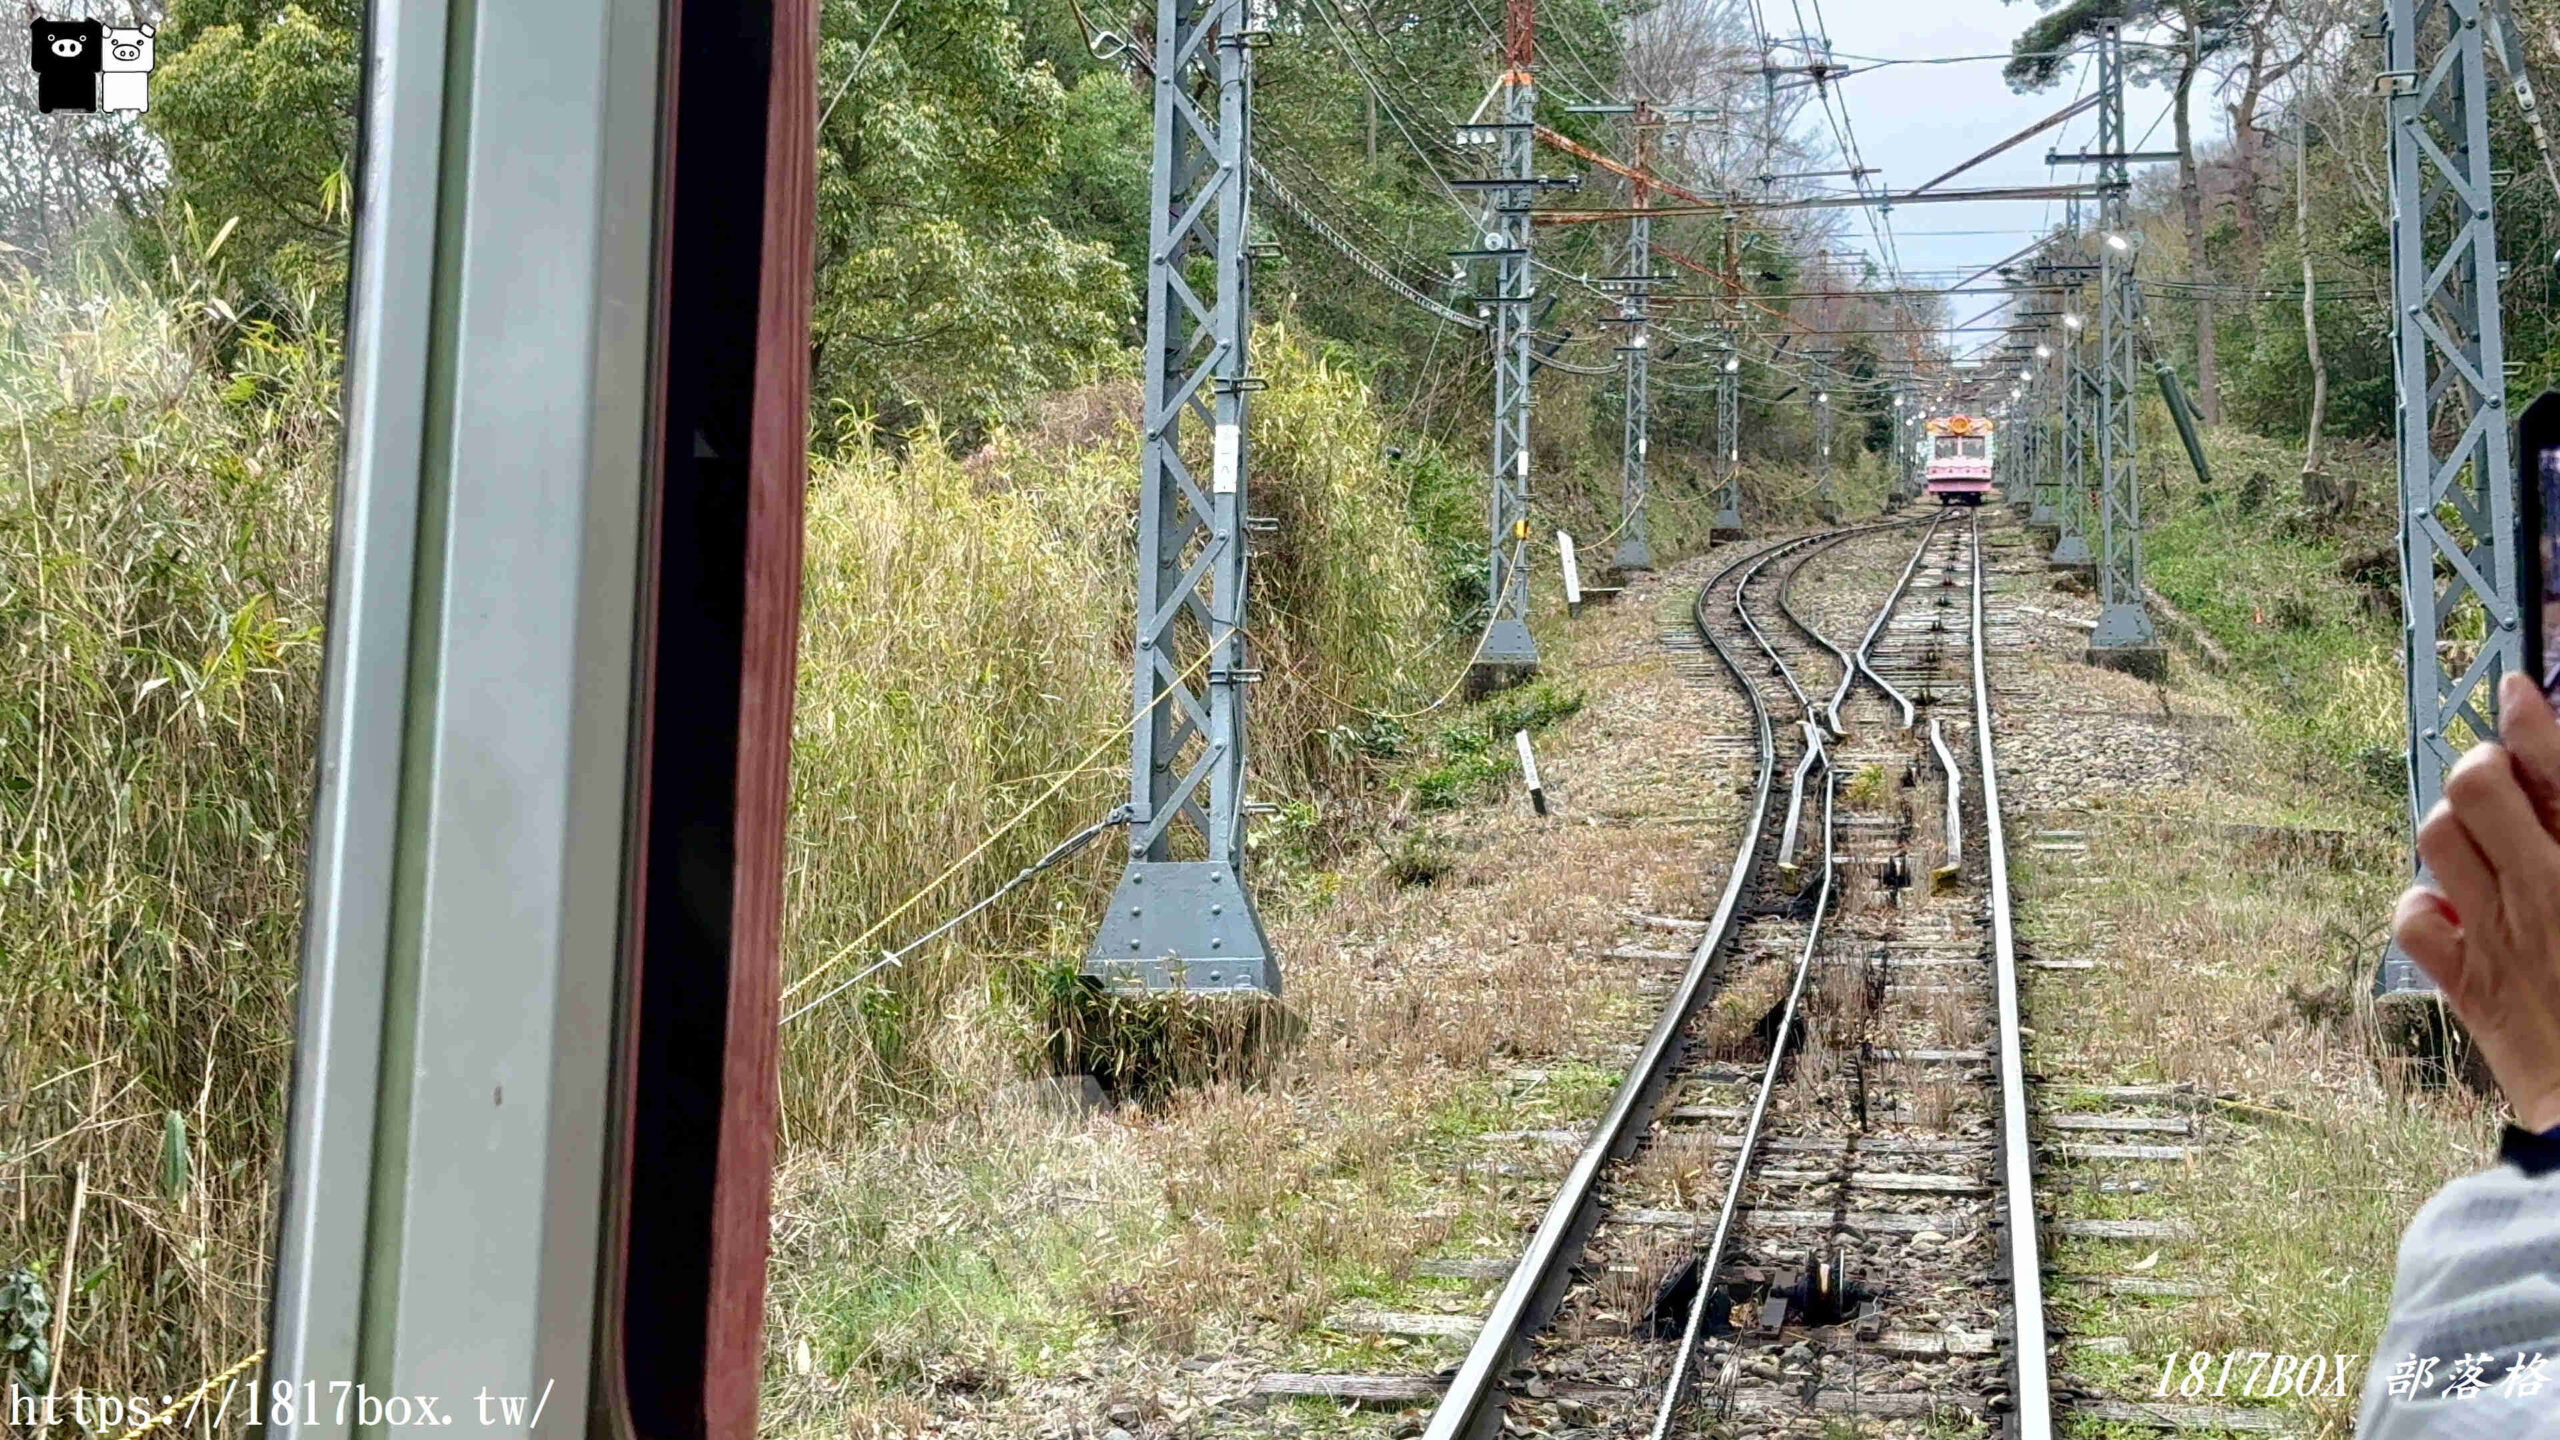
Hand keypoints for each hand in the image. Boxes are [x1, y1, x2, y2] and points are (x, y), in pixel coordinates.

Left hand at [2392, 671, 2559, 1132]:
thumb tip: (2559, 807)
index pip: (2559, 769)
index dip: (2533, 722)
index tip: (2517, 690)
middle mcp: (2547, 892)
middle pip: (2478, 787)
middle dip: (2483, 764)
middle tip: (2502, 772)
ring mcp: (2500, 938)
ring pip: (2438, 837)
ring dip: (2453, 822)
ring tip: (2481, 832)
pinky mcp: (2473, 987)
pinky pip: (2413, 918)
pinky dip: (2426, 904)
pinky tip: (2456, 907)